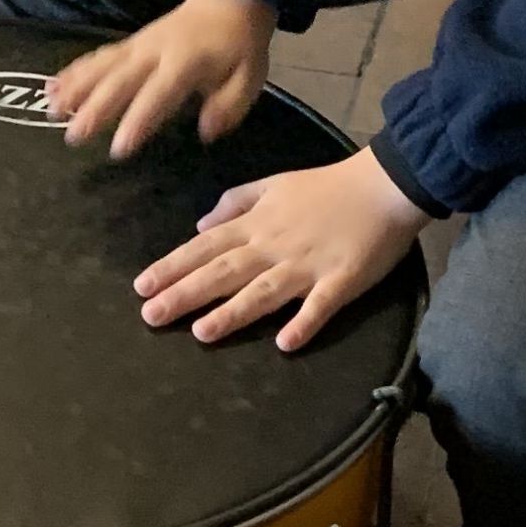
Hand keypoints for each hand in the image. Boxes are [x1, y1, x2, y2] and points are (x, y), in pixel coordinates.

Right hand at [47, 0, 275, 157]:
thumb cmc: (239, 45)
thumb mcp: (250, 78)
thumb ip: (228, 106)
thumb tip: (206, 131)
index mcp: (185, 65)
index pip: (158, 95)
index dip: (137, 120)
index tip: (118, 148)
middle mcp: (154, 54)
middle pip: (120, 81)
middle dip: (94, 108)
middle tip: (72, 135)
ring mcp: (138, 46)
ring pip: (102, 67)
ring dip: (75, 88)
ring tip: (51, 109)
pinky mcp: (130, 43)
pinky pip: (99, 57)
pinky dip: (75, 71)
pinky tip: (53, 85)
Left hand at [132, 149, 425, 354]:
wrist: (384, 184)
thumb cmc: (327, 186)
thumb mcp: (275, 183)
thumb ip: (237, 202)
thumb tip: (200, 225)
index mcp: (258, 223)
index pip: (206, 247)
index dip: (173, 267)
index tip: (142, 287)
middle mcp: (275, 246)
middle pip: (224, 272)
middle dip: (186, 293)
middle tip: (152, 316)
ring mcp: (308, 265)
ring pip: (264, 291)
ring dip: (233, 312)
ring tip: (202, 332)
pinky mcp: (341, 280)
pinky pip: (321, 305)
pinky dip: (305, 323)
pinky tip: (286, 343)